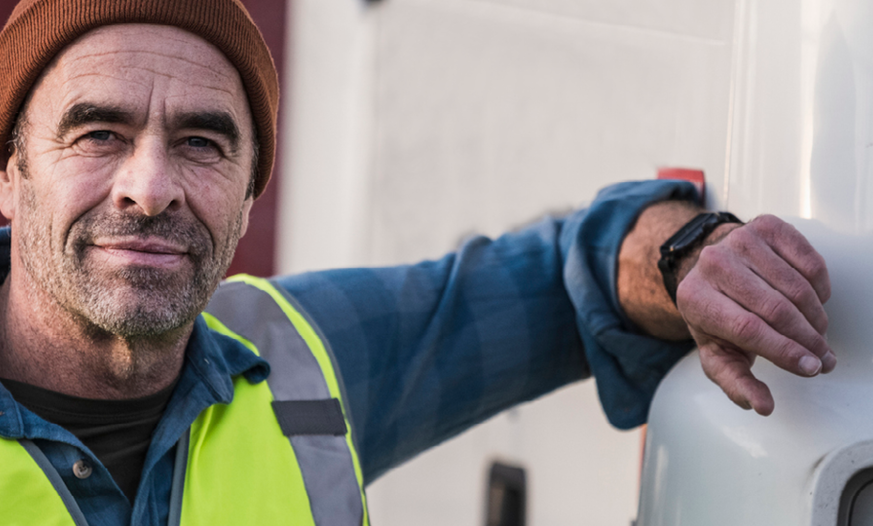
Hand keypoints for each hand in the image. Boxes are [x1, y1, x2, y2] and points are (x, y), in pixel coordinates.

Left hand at [676, 215, 833, 415]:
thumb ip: (736, 382)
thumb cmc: (717, 315)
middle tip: (824, 358)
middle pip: (774, 308)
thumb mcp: (717, 352)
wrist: (714, 270)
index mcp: (694, 298)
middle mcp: (713, 264)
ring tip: (819, 334)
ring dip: (816, 317)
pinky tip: (814, 302)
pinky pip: (808, 260)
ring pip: (795, 286)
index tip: (811, 367)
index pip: (746, 329)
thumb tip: (761, 406)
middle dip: (807, 339)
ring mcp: (739, 240)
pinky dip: (820, 287)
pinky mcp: (766, 226)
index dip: (784, 351)